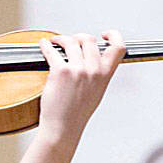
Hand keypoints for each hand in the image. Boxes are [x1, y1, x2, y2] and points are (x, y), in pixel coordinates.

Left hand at [35, 29, 125, 146]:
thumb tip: (91, 57)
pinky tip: (44, 45)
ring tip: (55, 42)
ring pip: (71, 41)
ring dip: (61, 39)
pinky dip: (46, 45)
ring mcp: (77, 70)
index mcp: (105, 75)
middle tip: (70, 41)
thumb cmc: (77, 113)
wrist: (63, 127)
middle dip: (78, 37)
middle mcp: (93, 70)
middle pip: (88, 39)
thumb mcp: (96, 92)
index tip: (103, 34)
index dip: (113, 36)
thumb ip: (98, 74)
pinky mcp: (60, 71)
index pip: (118, 48)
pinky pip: (52, 50)